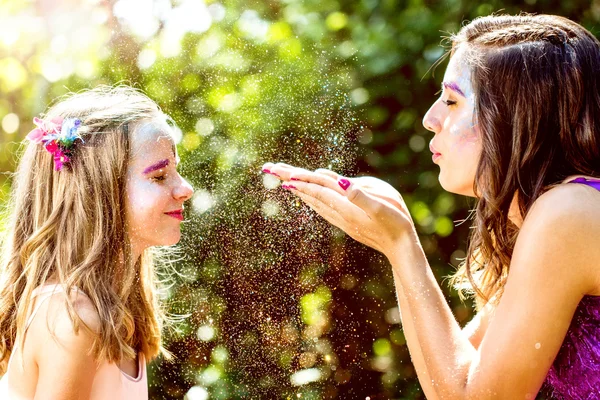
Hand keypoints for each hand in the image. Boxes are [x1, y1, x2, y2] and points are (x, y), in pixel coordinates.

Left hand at [262, 162, 416, 257]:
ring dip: (297, 188)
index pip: (318, 190)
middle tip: (269, 168)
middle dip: (290, 180)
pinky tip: (307, 196)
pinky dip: (310, 198)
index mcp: (346, 206)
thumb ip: (360, 196)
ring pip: (313, 200)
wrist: (400, 247)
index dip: (301, 181)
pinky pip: (322, 206)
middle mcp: (339, 212)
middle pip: (309, 193)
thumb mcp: (382, 207)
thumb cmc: (396, 223)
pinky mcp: (345, 221)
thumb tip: (341, 184)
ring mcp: (341, 218)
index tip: (282, 175)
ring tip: (282, 179)